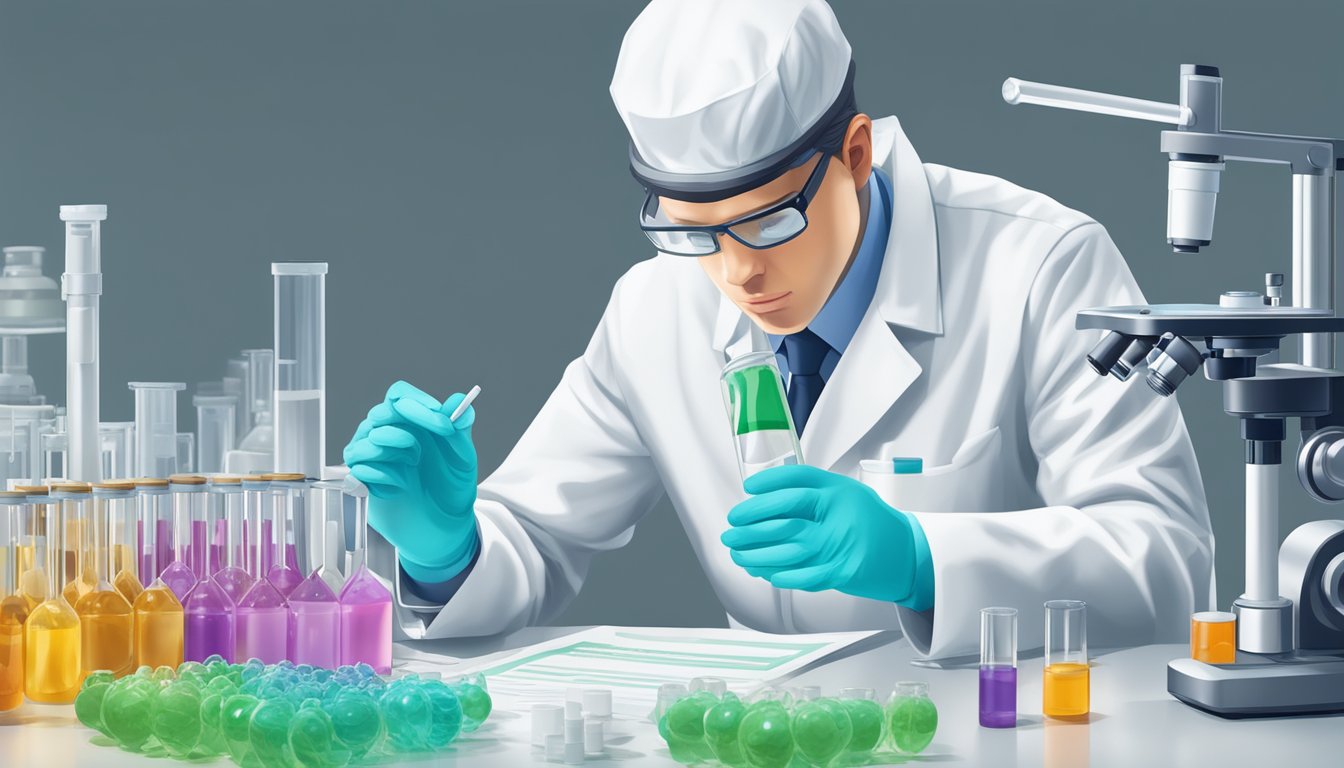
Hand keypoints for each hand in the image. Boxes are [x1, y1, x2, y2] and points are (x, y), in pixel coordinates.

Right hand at [343, 381, 479, 582]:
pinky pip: (359, 467)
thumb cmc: (451, 488)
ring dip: (394, 448)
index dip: (416, 403)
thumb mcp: (462, 457)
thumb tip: (459, 400)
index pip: (399, 395)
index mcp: (411, 422)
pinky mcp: (361, 481)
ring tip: (413, 465)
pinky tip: (400, 487)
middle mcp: (387, 433)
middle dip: (406, 427)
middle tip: (425, 448)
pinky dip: (383, 474)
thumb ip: (459, 428)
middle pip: (380, 412)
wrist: (443, 527)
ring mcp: (371, 456)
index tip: (441, 422)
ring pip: (367, 436)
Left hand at [720, 465, 929, 605]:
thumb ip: (814, 496)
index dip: (768, 483)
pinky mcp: (843, 571)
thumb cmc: (873, 525)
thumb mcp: (847, 497)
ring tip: (738, 552)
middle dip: (751, 520)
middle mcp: (839, 513)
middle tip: (732, 526)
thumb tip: (765, 502)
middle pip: (785, 513)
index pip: (797, 479)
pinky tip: (764, 572)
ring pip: (787, 547)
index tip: (748, 490)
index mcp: (839, 490)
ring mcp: (842, 543)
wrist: (907, 555)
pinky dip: (779, 574)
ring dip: (755, 552)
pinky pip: (803, 575)